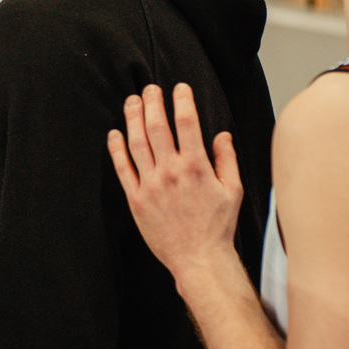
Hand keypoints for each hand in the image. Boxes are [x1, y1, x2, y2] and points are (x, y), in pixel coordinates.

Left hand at [107, 84, 241, 288]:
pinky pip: (122, 169)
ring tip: (132, 101)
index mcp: (196, 167)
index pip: (187, 122)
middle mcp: (171, 172)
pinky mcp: (136, 199)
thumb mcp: (233, 190)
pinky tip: (114, 134)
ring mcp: (151, 185)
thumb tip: (222, 135)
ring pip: (137, 143)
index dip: (182, 100)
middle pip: (157, 127)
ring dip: (133, 119)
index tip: (179, 88)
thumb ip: (226, 159)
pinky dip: (116, 149)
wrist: (199, 259)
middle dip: (152, 102)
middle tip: (150, 88)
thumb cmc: (218, 227)